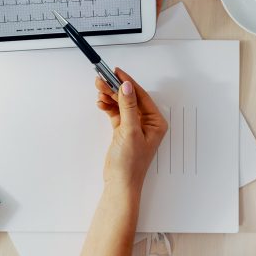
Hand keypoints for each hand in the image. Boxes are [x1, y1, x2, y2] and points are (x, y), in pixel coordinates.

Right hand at [95, 70, 167, 189]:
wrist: (119, 183)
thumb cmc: (130, 165)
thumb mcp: (130, 131)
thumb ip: (128, 107)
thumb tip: (127, 87)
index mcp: (156, 122)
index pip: (141, 96)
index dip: (128, 82)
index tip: (117, 72)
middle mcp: (147, 123)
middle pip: (130, 98)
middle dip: (115, 88)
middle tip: (103, 79)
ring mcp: (134, 126)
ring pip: (121, 104)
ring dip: (110, 96)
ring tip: (99, 89)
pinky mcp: (123, 130)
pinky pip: (115, 112)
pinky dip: (108, 106)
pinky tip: (101, 102)